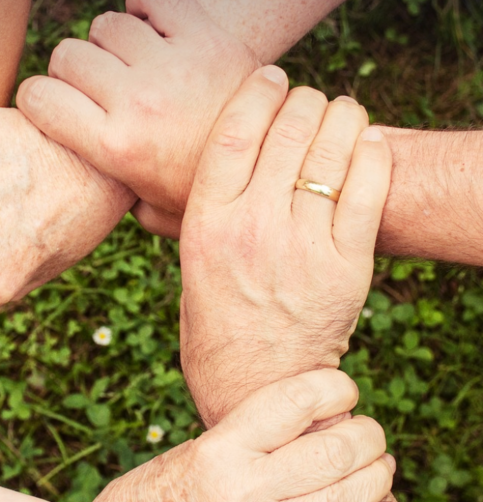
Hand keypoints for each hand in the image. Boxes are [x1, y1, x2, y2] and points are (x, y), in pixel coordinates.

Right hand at [17, 0, 258, 237]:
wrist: (275, 163)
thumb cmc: (204, 191)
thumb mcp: (151, 210)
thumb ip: (111, 196)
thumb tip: (84, 185)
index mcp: (116, 148)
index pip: (38, 98)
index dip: (37, 99)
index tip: (52, 106)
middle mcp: (137, 102)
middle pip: (67, 55)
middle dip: (72, 71)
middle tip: (97, 89)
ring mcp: (171, 64)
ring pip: (106, 25)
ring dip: (111, 43)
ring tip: (132, 65)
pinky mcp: (203, 35)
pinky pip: (149, 0)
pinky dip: (145, 10)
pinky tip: (153, 32)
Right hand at [79, 370, 390, 501]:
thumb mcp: (182, 453)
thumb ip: (238, 438)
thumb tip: (296, 419)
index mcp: (218, 451)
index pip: (295, 402)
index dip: (334, 386)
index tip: (341, 388)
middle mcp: (244, 491)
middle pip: (334, 451)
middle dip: (367, 434)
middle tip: (367, 430)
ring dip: (375, 478)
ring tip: (378, 464)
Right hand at [178, 66, 391, 425]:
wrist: (256, 388)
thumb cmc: (215, 330)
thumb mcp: (188, 271)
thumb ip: (187, 223)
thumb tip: (162, 190)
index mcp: (206, 227)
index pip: (234, 132)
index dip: (257, 93)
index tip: (270, 80)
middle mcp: (252, 229)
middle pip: (288, 129)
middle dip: (303, 102)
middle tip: (308, 103)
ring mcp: (302, 247)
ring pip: (332, 149)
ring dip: (341, 118)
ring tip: (340, 116)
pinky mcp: (346, 266)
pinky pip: (369, 187)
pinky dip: (372, 154)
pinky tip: (366, 144)